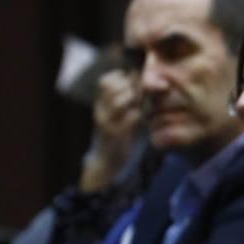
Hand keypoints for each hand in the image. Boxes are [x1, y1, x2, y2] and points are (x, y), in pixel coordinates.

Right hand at [81, 70, 142, 192]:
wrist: (106, 165)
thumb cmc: (118, 138)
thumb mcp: (119, 117)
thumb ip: (129, 102)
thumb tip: (143, 84)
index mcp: (100, 106)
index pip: (104, 82)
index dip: (120, 78)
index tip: (133, 85)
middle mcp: (101, 112)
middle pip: (112, 88)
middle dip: (130, 87)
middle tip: (141, 95)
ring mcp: (106, 124)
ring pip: (118, 101)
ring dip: (134, 99)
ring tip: (141, 105)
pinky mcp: (116, 136)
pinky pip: (130, 118)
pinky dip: (138, 115)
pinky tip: (142, 118)